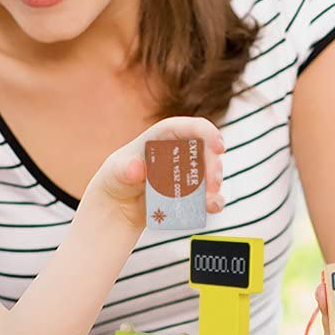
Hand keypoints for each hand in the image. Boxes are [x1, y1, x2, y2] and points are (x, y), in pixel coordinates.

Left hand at [85, 116, 225, 229]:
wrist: (119, 203)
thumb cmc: (117, 178)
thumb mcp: (115, 172)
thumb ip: (125, 169)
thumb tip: (137, 168)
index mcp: (160, 138)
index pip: (184, 127)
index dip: (205, 132)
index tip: (219, 146)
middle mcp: (177, 151)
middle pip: (203, 150)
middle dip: (213, 165)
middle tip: (213, 183)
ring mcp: (186, 171)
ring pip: (209, 172)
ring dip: (214, 185)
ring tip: (208, 201)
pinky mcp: (190, 192)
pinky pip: (208, 194)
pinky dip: (213, 200)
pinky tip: (211, 207)